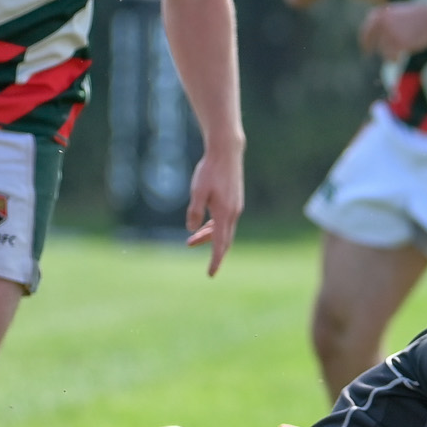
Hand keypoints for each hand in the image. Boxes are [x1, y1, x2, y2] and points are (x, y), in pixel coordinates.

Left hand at [185, 140, 243, 275]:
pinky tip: (203, 225)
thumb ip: (194, 211)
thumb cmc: (210, 171)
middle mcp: (233, 213)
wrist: (226, 153)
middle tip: (190, 249)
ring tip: (190, 241)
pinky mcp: (234, 201)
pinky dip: (214, 227)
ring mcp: (235, 207)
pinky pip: (225, 221)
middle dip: (210, 249)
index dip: (215, 260)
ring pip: (223, 230)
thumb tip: (192, 230)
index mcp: (225, 214)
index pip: (221, 244)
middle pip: (224, 239)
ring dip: (208, 236)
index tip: (211, 274)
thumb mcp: (197, 192)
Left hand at [359, 0, 426, 58]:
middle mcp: (382, 23)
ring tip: (395, 55)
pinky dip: (394, 58)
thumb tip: (379, 32)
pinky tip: (398, 58)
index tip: (365, 46)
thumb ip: (386, 19)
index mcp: (382, 13)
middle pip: (372, 41)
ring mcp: (390, 33)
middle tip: (369, 55)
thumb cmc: (418, 14)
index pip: (367, 28)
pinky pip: (391, 56)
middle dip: (371, 49)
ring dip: (387, 54)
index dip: (364, 39)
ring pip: (382, 50)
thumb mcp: (398, 10)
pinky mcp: (398, 43)